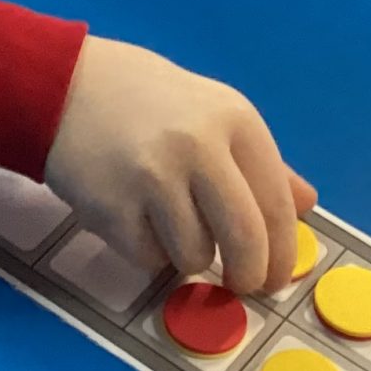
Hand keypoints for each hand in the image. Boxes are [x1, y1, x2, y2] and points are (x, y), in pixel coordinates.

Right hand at [44, 36, 318, 296]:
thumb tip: (308, 203)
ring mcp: (153, 177)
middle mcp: (199, 145)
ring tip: (165, 217)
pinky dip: (146, 249)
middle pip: (245, 240)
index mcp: (234, 119)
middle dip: (249, 275)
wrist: (63, 86)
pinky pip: (149, 258)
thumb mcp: (212, 112)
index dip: (283, 253)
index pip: (277, 205)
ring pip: (195, 256)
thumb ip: (261, 161)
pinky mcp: (113, 206)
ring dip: (187, 253)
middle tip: (242, 285)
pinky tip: (132, 213)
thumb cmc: (147, 100)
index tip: (277, 276)